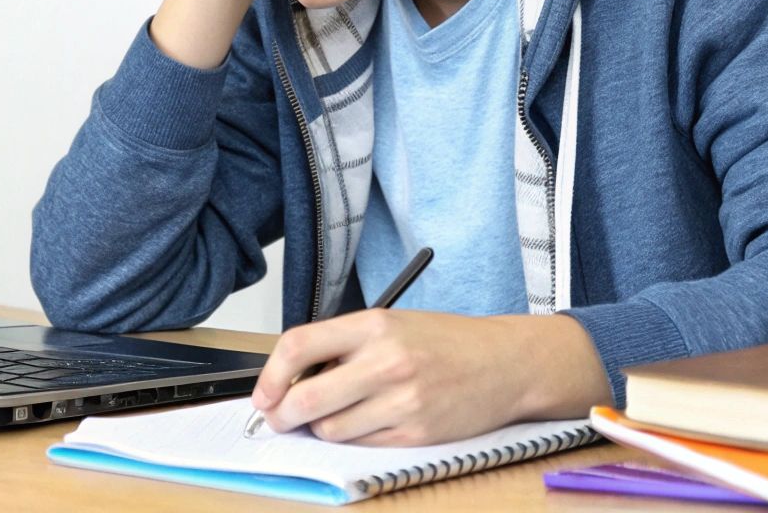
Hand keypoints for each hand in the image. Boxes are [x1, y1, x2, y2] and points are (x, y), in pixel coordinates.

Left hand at [249, 309, 612, 446]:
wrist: (506, 364)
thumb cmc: (446, 342)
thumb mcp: (392, 324)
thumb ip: (342, 345)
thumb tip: (291, 379)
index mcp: (374, 324)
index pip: (299, 346)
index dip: (270, 375)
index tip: (262, 393)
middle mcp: (386, 361)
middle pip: (305, 398)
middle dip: (281, 415)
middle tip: (279, 417)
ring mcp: (402, 400)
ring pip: (330, 428)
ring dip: (322, 427)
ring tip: (337, 413)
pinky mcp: (416, 433)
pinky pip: (361, 444)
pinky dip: (354, 438)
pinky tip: (368, 421)